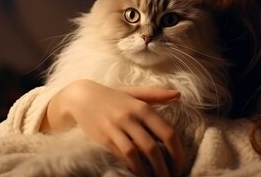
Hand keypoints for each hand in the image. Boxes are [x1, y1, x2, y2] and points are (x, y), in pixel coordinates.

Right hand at [40, 79, 184, 176]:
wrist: (81, 97)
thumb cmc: (111, 96)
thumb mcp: (134, 92)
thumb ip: (156, 94)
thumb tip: (178, 94)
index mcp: (143, 107)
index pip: (167, 132)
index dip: (177, 152)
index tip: (180, 164)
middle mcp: (131, 117)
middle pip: (154, 147)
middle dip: (166, 167)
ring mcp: (116, 128)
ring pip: (138, 154)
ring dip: (150, 171)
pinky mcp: (104, 138)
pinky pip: (122, 156)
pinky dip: (133, 167)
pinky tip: (140, 174)